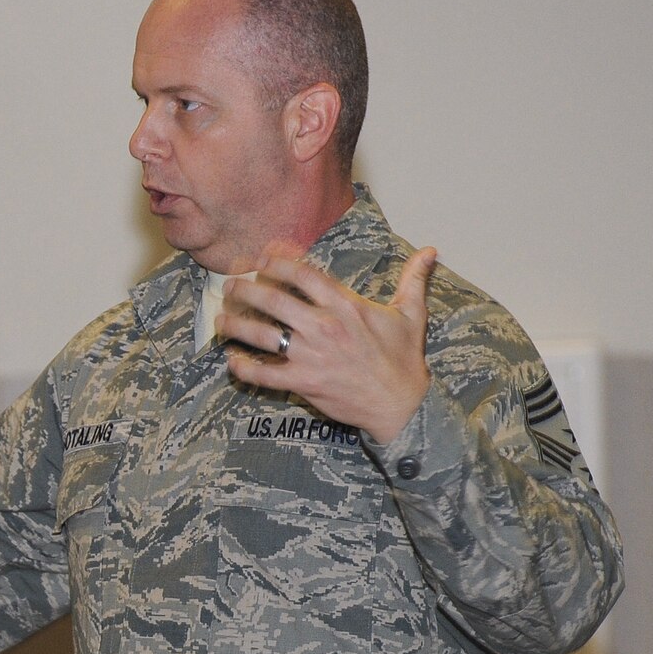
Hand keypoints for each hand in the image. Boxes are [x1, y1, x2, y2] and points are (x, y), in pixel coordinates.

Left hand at [219, 242, 438, 445]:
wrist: (400, 403)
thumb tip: (431, 251)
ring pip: (262, 335)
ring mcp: (311, 356)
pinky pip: (264, 375)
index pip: (303, 274)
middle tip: (229, 285)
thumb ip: (413, 279)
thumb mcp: (412, 314)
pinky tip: (232, 360)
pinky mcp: (303, 383)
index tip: (258, 257)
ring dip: (236, 325)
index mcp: (345, 306)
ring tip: (221, 318)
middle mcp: (324, 327)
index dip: (276, 261)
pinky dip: (244, 368)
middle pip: (273, 300)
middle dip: (246, 289)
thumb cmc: (404, 359)